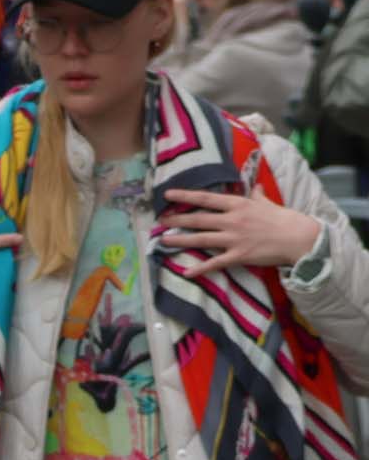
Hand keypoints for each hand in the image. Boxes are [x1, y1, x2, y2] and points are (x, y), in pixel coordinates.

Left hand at [160, 186, 321, 275]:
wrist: (299, 237)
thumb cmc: (283, 219)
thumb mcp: (267, 203)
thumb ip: (256, 196)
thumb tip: (255, 186)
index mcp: (238, 205)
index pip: (206, 199)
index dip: (185, 196)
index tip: (168, 194)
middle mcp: (233, 220)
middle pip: (199, 219)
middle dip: (177, 220)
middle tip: (159, 220)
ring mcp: (234, 238)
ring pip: (201, 239)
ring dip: (181, 240)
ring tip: (163, 241)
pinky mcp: (239, 255)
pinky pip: (215, 263)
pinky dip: (200, 268)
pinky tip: (186, 272)